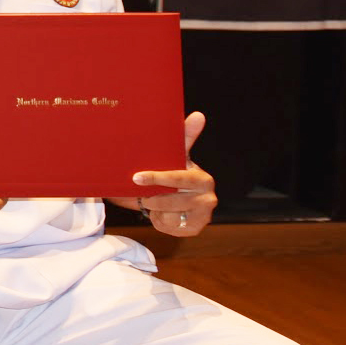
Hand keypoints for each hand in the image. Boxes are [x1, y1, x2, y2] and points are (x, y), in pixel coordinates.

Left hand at [132, 112, 215, 237]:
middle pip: (172, 200)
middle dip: (152, 198)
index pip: (178, 178)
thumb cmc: (175, 172)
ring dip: (156, 210)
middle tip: (141, 194)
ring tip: (155, 202)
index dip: (157, 178)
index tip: (136, 177)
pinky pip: (170, 227)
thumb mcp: (177, 156)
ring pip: (170, 216)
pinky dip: (161, 221)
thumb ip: (186, 136)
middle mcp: (208, 198)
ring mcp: (204, 216)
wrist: (177, 198)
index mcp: (203, 180)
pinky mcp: (196, 229)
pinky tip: (163, 213)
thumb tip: (199, 115)